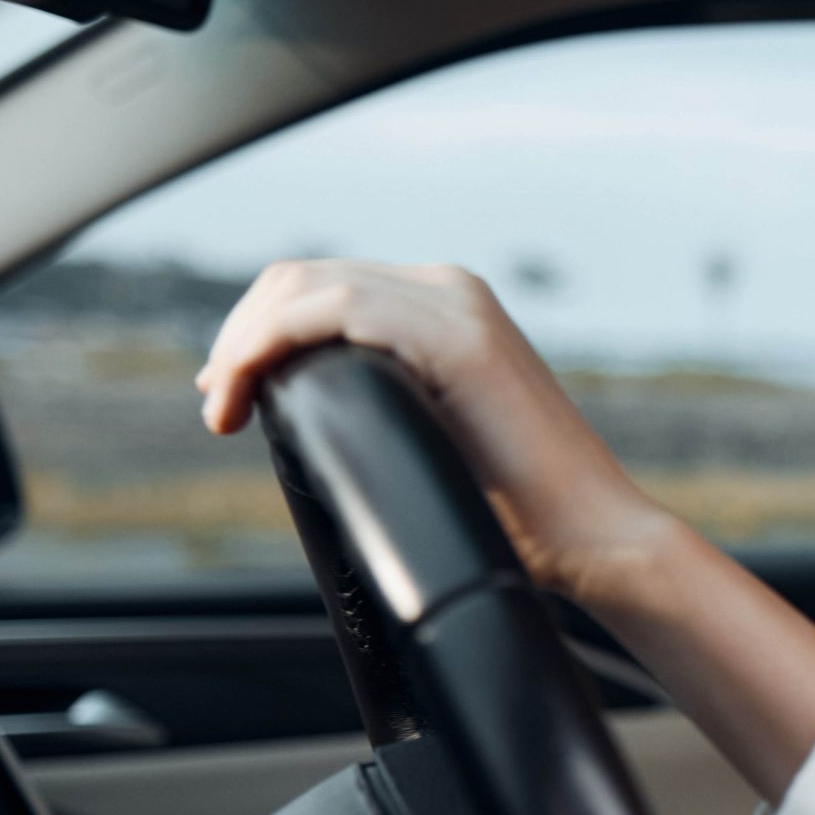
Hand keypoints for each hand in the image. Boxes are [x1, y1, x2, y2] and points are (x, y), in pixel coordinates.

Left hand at [197, 259, 661, 604]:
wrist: (596, 537)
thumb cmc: (520, 515)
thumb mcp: (429, 439)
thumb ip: (378, 404)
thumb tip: (295, 413)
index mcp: (444, 308)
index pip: (320, 287)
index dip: (256, 330)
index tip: (229, 391)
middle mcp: (451, 291)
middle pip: (302, 276)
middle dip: (240, 333)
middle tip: (219, 400)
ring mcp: (457, 306)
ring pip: (307, 285)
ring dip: (245, 339)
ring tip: (224, 403)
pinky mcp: (458, 337)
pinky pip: (337, 310)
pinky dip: (273, 341)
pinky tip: (249, 386)